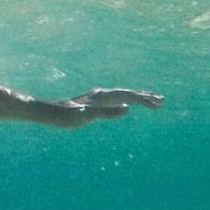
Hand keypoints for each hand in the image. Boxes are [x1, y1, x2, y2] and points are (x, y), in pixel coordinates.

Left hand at [37, 87, 163, 128]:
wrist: (49, 112)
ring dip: (137, 97)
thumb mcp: (88, 116)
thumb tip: (128, 108)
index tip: (157, 105)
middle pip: (127, 93)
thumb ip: (107, 112)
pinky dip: (126, 100)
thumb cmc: (67, 116)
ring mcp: (98, 97)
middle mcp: (101, 94)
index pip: (128, 96)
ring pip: (122, 95)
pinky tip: (127, 104)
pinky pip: (115, 99)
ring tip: (151, 101)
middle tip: (161, 101)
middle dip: (144, 97)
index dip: (144, 100)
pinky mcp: (94, 102)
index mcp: (102, 96)